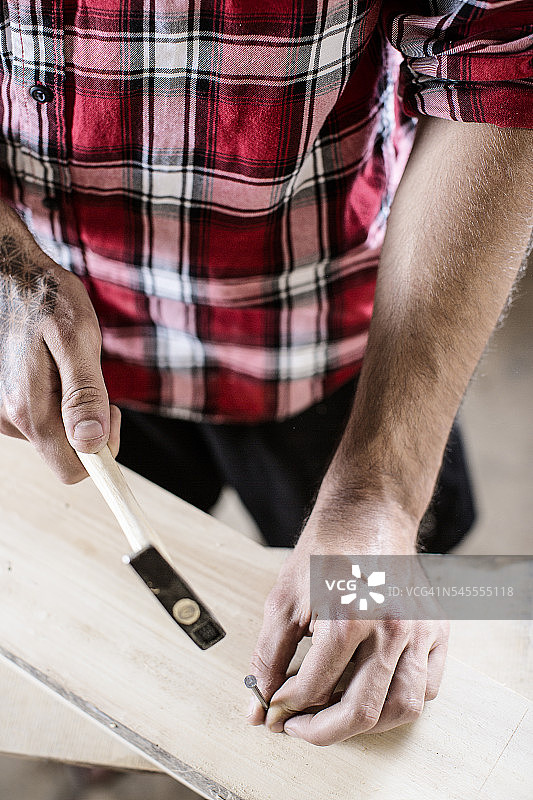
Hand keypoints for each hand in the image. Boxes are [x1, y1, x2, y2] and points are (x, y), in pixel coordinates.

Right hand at [0, 205, 119, 480]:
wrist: (9, 272)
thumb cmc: (47, 298)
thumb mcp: (77, 339)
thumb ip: (84, 394)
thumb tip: (92, 443)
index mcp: (30, 410)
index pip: (73, 470)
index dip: (102, 455)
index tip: (114, 418)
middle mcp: (9, 418)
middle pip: (67, 452)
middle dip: (90, 424)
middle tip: (94, 379)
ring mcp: (2, 411)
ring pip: (56, 432)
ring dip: (73, 406)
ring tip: (68, 362)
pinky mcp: (3, 400)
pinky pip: (42, 415)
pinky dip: (56, 396)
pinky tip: (52, 363)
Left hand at [247, 497, 448, 744]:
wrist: (368, 514)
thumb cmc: (325, 552)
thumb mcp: (283, 599)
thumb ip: (267, 656)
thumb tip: (258, 706)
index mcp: (348, 617)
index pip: (314, 689)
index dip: (286, 707)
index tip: (274, 709)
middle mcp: (392, 628)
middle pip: (361, 712)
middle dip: (320, 731)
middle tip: (297, 728)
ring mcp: (420, 631)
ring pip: (401, 710)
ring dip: (364, 726)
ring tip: (335, 717)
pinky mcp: (437, 629)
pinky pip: (426, 688)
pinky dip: (400, 704)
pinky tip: (372, 693)